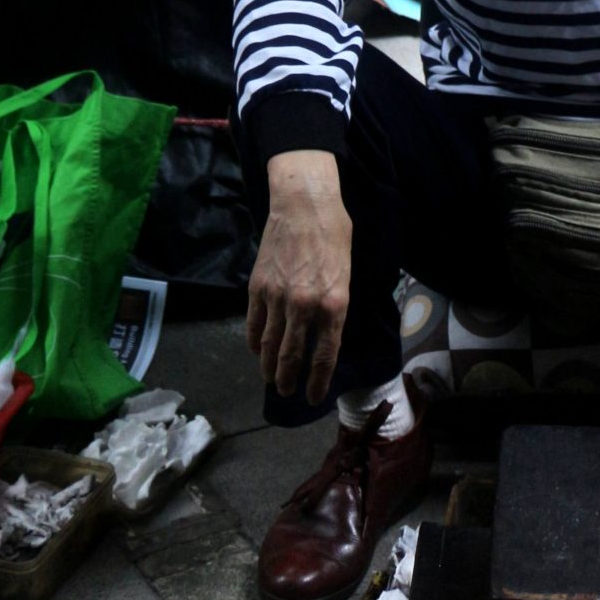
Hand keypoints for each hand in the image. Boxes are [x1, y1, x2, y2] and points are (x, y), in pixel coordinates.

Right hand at [247, 152, 351, 403]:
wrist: (304, 203)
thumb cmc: (334, 232)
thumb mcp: (346, 272)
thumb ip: (336, 305)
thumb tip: (327, 332)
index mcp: (334, 304)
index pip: (325, 356)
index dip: (318, 382)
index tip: (313, 396)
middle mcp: (305, 307)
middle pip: (292, 357)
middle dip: (289, 380)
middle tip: (287, 391)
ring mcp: (278, 299)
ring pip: (269, 346)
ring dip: (269, 367)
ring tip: (271, 378)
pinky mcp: (258, 288)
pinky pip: (254, 325)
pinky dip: (254, 342)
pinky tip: (257, 350)